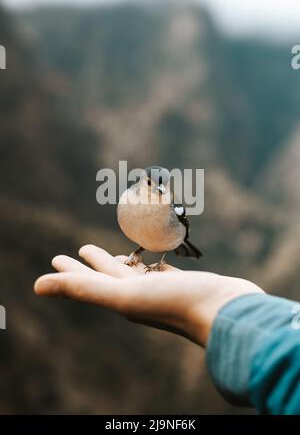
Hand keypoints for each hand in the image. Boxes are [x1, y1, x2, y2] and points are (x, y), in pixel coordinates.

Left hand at [34, 245, 263, 345]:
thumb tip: (35, 286)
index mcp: (122, 299)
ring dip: (123, 262)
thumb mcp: (125, 296)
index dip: (70, 271)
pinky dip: (152, 263)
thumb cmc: (178, 304)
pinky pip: (161, 271)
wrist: (228, 313)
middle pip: (109, 275)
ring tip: (120, 253)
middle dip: (94, 263)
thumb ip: (84, 289)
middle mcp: (139, 296)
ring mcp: (162, 290)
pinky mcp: (184, 284)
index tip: (56, 258)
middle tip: (81, 248)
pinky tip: (155, 259)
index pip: (89, 282)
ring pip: (136, 272)